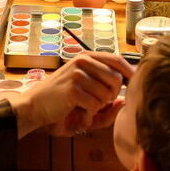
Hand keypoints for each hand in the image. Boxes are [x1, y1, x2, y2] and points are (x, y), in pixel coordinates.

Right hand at [6, 52, 133, 137]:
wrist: (35, 106)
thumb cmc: (62, 101)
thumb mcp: (85, 95)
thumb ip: (107, 97)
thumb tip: (124, 100)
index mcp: (87, 57)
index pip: (117, 60)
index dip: (130, 73)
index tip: (134, 85)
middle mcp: (83, 60)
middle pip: (116, 79)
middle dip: (112, 96)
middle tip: (98, 103)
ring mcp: (77, 73)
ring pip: (107, 94)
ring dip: (99, 106)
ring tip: (84, 107)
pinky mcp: (72, 88)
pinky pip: (95, 104)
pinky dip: (89, 113)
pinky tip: (77, 111)